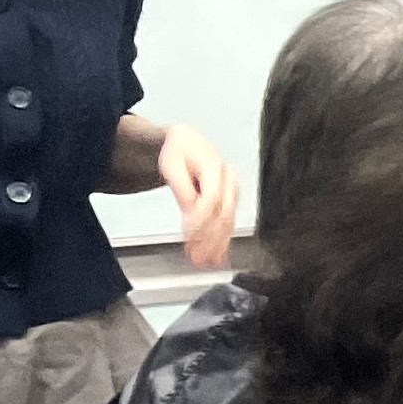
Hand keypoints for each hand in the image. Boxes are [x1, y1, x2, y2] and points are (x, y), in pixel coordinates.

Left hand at [158, 123, 238, 267]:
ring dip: (217, 244)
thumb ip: (182, 189)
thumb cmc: (177, 151)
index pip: (210, 199)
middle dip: (210, 238)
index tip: (188, 236)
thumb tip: (190, 212)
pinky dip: (222, 240)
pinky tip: (217, 255)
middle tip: (198, 256)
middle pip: (223, 214)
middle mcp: (227, 180)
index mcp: (214, 167)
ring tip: (206, 261)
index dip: (199, 220)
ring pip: (227, 221)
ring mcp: (231, 191)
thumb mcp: (172, 166)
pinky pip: (227, 222)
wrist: (186, 142)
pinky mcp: (228, 201)